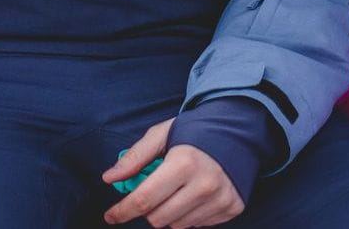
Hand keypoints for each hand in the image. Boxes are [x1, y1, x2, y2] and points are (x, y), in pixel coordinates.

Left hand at [101, 118, 244, 227]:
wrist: (239, 130)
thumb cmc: (195, 131)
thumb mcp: (162, 134)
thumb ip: (134, 157)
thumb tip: (109, 178)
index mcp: (184, 163)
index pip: (144, 200)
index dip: (123, 211)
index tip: (111, 215)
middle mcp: (204, 185)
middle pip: (158, 219)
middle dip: (148, 209)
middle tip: (153, 192)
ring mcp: (220, 199)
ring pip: (176, 226)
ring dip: (169, 213)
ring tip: (177, 190)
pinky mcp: (231, 208)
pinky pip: (197, 225)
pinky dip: (189, 214)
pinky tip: (194, 194)